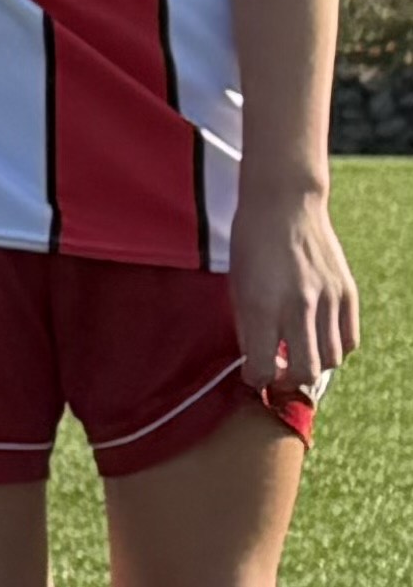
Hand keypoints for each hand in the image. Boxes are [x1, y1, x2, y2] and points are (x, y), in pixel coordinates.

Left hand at [237, 186, 362, 407]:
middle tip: (279, 373)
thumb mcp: (237, 287)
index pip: (265, 367)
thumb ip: (248, 328)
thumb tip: (258, 363)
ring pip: (332, 360)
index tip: (254, 376)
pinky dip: (335, 349)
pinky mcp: (348, 292)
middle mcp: (298, 306)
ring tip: (299, 354)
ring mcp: (328, 299)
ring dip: (314, 365)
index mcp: (261, 305)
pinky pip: (349, 339)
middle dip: (289, 382)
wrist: (284, 205)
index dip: (258, 380)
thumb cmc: (251, 244)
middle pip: (306, 371)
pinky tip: (319, 339)